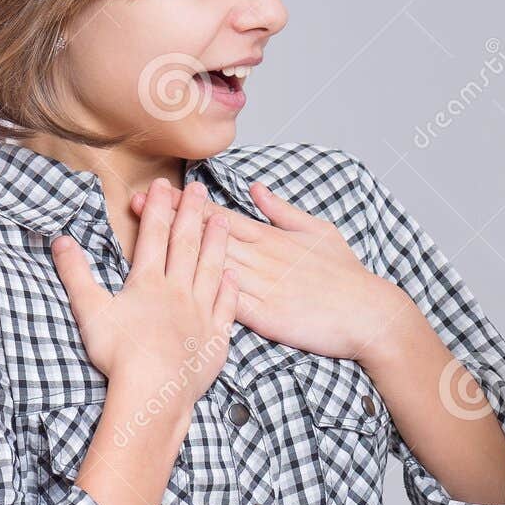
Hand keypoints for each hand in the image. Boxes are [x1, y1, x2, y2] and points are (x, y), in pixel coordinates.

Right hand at [52, 178, 235, 405]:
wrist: (154, 390)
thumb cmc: (119, 353)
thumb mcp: (90, 310)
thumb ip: (76, 274)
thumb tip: (61, 241)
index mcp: (148, 283)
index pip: (154, 236)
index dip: (158, 208)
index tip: (163, 185)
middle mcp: (179, 291)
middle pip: (186, 245)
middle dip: (191, 214)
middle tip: (199, 189)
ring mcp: (201, 313)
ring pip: (211, 268)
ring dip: (216, 242)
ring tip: (222, 219)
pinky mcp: (216, 337)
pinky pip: (227, 307)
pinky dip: (230, 289)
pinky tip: (233, 275)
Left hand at [131, 178, 409, 363]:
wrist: (369, 314)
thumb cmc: (347, 276)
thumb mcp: (320, 231)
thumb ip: (283, 211)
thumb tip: (256, 188)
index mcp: (273, 238)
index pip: (222, 216)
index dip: (187, 204)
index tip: (158, 191)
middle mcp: (262, 258)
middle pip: (207, 235)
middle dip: (169, 220)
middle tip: (135, 203)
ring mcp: (262, 286)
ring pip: (209, 264)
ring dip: (176, 251)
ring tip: (142, 237)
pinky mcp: (265, 316)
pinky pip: (226, 301)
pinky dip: (199, 291)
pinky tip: (173, 285)